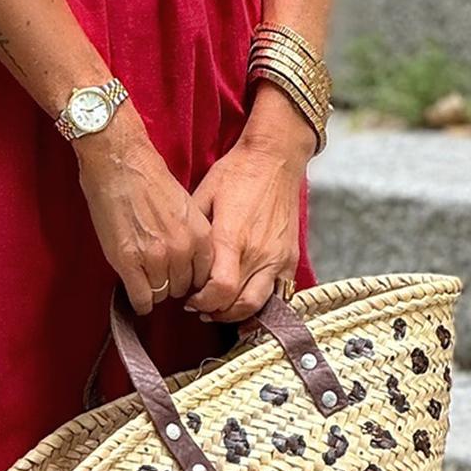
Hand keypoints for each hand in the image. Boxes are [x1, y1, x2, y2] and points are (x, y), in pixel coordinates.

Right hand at [74, 102, 214, 315]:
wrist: (120, 163)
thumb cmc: (150, 179)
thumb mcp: (186, 208)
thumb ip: (191, 236)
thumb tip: (187, 262)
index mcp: (200, 235)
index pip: (204, 277)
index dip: (190, 278)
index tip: (180, 277)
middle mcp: (182, 250)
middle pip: (182, 288)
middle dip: (171, 283)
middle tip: (157, 274)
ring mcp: (155, 258)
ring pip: (160, 294)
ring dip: (152, 289)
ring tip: (142, 276)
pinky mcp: (129, 262)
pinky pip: (141, 298)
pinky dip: (138, 301)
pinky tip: (134, 292)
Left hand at [182, 105, 315, 322]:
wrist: (274, 158)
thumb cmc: (236, 173)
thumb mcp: (203, 196)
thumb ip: (194, 233)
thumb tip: (179, 261)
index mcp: (232, 238)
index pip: (219, 290)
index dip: (201, 301)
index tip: (189, 298)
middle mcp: (258, 253)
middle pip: (238, 304)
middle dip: (215, 311)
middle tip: (200, 306)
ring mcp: (278, 258)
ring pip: (259, 304)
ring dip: (236, 313)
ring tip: (220, 306)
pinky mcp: (290, 257)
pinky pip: (278, 293)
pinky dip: (260, 303)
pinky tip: (243, 298)